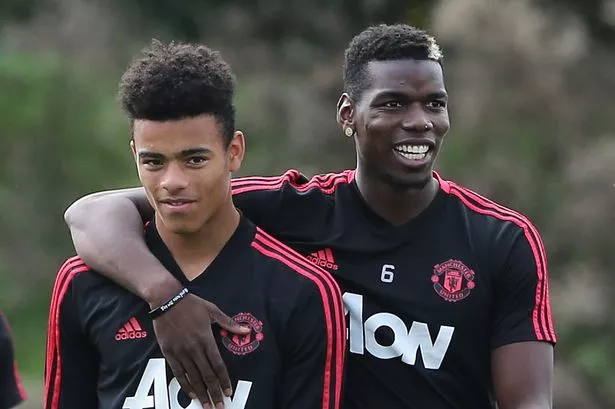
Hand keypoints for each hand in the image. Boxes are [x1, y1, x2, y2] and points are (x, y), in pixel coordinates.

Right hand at [152, 293, 249, 407]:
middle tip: (219, 407)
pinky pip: (178, 373)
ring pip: (193, 377)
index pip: (218, 365)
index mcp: (206, 339)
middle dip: (214, 393)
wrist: (166, 299)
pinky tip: (191, 394)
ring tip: (207, 406)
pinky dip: (185, 385)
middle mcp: (194, 348)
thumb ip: (228, 323)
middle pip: (206, 375)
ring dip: (201, 393)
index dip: (223, 380)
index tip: (228, 392)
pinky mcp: (169, 352)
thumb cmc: (192, 304)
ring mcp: (180, 351)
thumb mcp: (212, 310)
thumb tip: (246, 330)